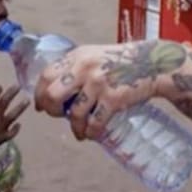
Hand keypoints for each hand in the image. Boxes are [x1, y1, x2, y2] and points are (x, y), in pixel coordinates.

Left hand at [34, 41, 186, 141]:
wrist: (153, 64)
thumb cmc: (122, 62)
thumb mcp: (95, 56)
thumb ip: (77, 67)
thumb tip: (57, 89)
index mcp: (78, 56)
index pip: (46, 75)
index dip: (39, 93)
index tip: (40, 105)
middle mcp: (85, 68)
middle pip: (52, 94)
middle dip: (52, 110)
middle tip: (59, 116)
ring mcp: (99, 83)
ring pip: (75, 113)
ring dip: (75, 127)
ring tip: (79, 132)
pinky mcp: (113, 98)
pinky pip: (95, 123)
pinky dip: (91, 133)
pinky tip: (91, 135)